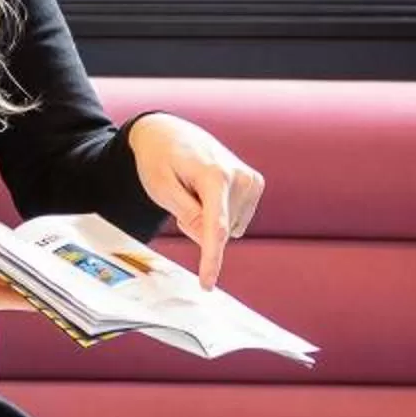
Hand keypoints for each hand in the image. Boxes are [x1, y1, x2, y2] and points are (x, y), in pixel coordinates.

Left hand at [127, 113, 265, 288]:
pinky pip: (235, 220)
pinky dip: (219, 213)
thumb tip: (210, 239)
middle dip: (197, 226)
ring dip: (207, 218)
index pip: (216, 228)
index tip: (208, 284)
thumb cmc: (160, 158)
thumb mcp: (161, 187)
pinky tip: (208, 190)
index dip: (212, 260)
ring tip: (195, 188)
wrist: (169, 132)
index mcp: (215, 176)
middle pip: (218, 231)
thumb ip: (186, 214)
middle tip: (181, 196)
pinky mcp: (255, 184)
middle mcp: (240, 177)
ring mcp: (251, 180)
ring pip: (228, 228)